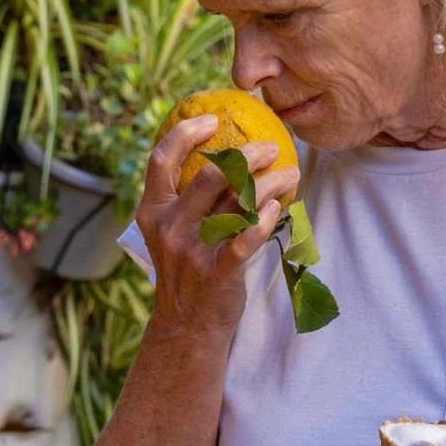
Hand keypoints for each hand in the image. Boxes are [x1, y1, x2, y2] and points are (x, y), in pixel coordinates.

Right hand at [136, 114, 299, 337]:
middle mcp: (169, 227)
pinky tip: (280, 208)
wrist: (186, 327)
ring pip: (235, 203)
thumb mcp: (173, 233)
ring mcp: (192, 251)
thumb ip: (190, 199)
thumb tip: (225, 155)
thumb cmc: (188, 270)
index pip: (161, 160)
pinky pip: (246, 240)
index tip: (213, 119)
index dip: (185, 133)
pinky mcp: (217, 273)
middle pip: (210, 175)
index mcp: (153, 212)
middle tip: (271, 147)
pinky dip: (265, 220)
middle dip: (246, 154)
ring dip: (270, 183)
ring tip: (291, 172)